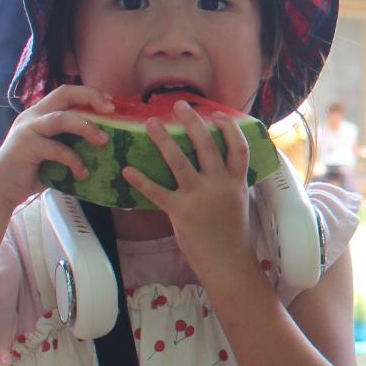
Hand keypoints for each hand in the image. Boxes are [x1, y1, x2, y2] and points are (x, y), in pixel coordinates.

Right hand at [0, 83, 115, 210]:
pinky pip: (57, 149)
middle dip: (90, 96)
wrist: (0, 190)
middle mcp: (32, 116)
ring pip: (61, 118)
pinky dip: (74, 161)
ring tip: (104, 141)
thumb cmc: (31, 172)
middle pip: (64, 93)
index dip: (89, 93)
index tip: (110, 103)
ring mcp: (27, 129)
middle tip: (111, 109)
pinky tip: (83, 174)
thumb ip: (71, 142)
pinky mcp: (25, 146)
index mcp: (40, 113)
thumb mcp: (54, 152)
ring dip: (86, 127)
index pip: (66, 92)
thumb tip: (106, 142)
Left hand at [122, 100, 256, 282]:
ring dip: (163, 140)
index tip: (217, 114)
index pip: (238, 148)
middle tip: (180, 104)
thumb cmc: (232, 233)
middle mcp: (219, 184)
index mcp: (236, 182)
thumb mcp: (237, 202)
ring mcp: (199, 197)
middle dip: (192, 122)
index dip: (229, 128)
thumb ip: (228, 182)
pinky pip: (157, 192)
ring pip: (179, 161)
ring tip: (150, 123)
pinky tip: (128, 170)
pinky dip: (141, 180)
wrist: (227, 261)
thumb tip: (217, 165)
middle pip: (206, 145)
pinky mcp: (181, 212)